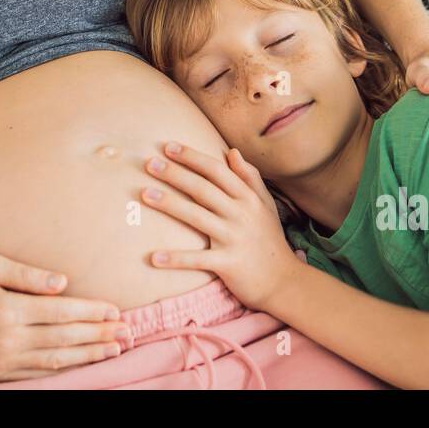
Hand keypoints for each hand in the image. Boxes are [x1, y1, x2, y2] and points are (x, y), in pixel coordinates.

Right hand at [0, 252, 127, 381]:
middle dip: (99, 335)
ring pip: (55, 359)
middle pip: (64, 337)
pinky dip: (62, 368)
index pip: (61, 312)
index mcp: (8, 309)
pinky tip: (80, 361)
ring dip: (87, 355)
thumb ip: (27, 274)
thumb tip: (63, 282)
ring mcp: (2, 360)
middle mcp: (8, 339)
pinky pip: (37, 373)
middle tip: (127, 333)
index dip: (91, 312)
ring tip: (113, 350)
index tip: (115, 311)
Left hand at [142, 141, 298, 312]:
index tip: (168, 147)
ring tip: (145, 195)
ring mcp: (234, 238)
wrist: (283, 281)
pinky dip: (176, 259)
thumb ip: (250, 177)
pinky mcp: (228, 264)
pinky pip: (198, 260)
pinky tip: (154, 258)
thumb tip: (232, 151)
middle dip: (175, 174)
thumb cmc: (269, 238)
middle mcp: (240, 214)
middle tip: (149, 164)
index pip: (216, 170)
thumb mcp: (265, 204)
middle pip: (202, 189)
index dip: (192, 157)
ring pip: (197, 216)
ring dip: (170, 205)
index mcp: (247, 197)